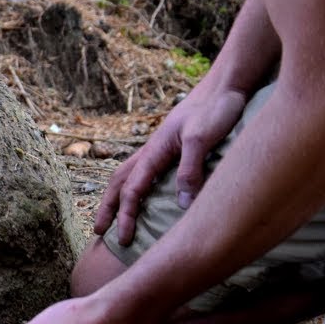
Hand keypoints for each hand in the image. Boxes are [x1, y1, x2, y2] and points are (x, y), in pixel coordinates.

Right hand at [94, 82, 247, 244]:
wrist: (226, 84)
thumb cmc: (215, 108)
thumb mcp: (201, 139)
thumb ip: (190, 170)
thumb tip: (181, 205)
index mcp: (154, 152)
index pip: (132, 191)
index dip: (126, 216)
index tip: (122, 239)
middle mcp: (151, 151)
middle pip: (119, 183)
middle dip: (108, 208)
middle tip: (98, 231)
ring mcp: (160, 148)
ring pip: (128, 175)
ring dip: (117, 196)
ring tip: (112, 213)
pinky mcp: (172, 147)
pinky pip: (144, 171)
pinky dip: (134, 185)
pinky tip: (143, 192)